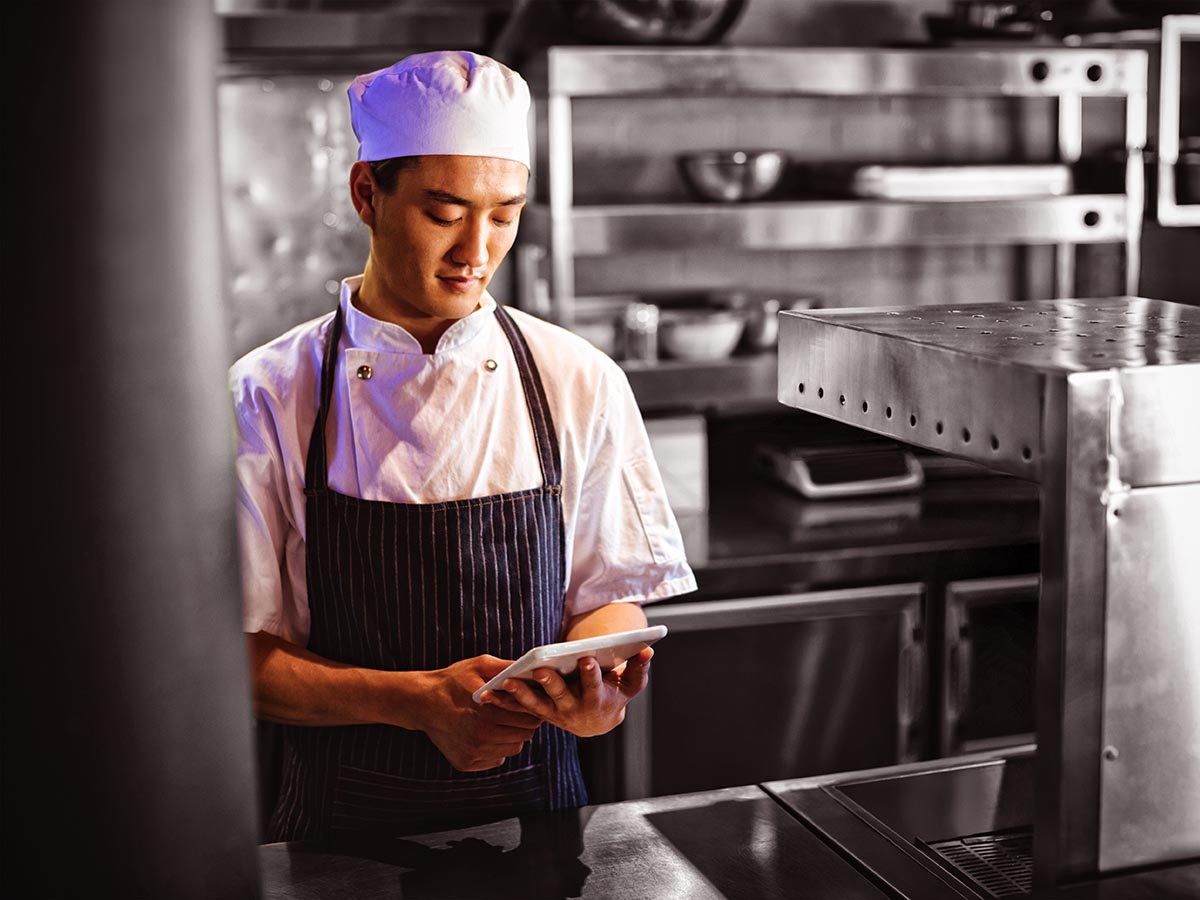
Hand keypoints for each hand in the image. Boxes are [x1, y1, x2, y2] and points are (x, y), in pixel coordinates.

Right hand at [415, 655, 543, 771]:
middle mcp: (481, 737)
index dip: (531, 708)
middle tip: (517, 712)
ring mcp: (473, 753)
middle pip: (524, 735)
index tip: (527, 702)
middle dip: (525, 722)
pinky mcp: (466, 763)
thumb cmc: (452, 680)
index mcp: (487, 713)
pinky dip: (497, 748)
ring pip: (513, 749)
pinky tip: (488, 734)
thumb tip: (530, 670)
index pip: (529, 718)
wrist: (421, 702)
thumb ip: (506, 668)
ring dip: (512, 736)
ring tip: (502, 722)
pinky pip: (497, 759)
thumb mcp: (479, 665)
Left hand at [481, 648, 652, 738]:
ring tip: (507, 682)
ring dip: (521, 695)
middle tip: (541, 669)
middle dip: (552, 683)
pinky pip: (519, 709)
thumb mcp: (629, 685)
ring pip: (536, 705)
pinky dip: (504, 703)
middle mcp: (574, 709)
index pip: (595, 685)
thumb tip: (648, 650)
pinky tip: (487, 694)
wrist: (597, 722)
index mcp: (597, 699)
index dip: (592, 673)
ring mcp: (555, 714)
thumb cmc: (614, 695)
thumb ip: (639, 668)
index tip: (588, 659)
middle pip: (561, 696)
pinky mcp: (540, 714)